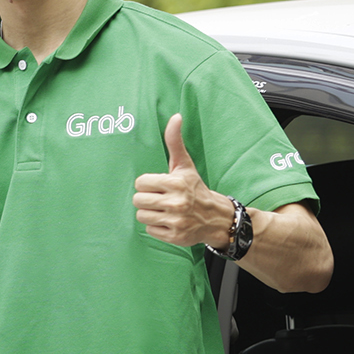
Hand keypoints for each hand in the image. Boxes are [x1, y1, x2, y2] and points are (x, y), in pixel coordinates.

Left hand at [133, 114, 233, 248]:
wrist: (216, 217)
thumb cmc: (194, 188)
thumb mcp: (185, 165)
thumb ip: (175, 142)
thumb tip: (176, 116)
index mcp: (176, 183)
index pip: (140, 183)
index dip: (146, 184)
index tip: (158, 185)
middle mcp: (176, 202)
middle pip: (138, 200)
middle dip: (146, 199)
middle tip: (159, 198)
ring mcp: (176, 220)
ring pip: (142, 215)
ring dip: (150, 213)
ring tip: (163, 210)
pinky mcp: (175, 236)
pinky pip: (150, 230)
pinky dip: (156, 227)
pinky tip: (168, 221)